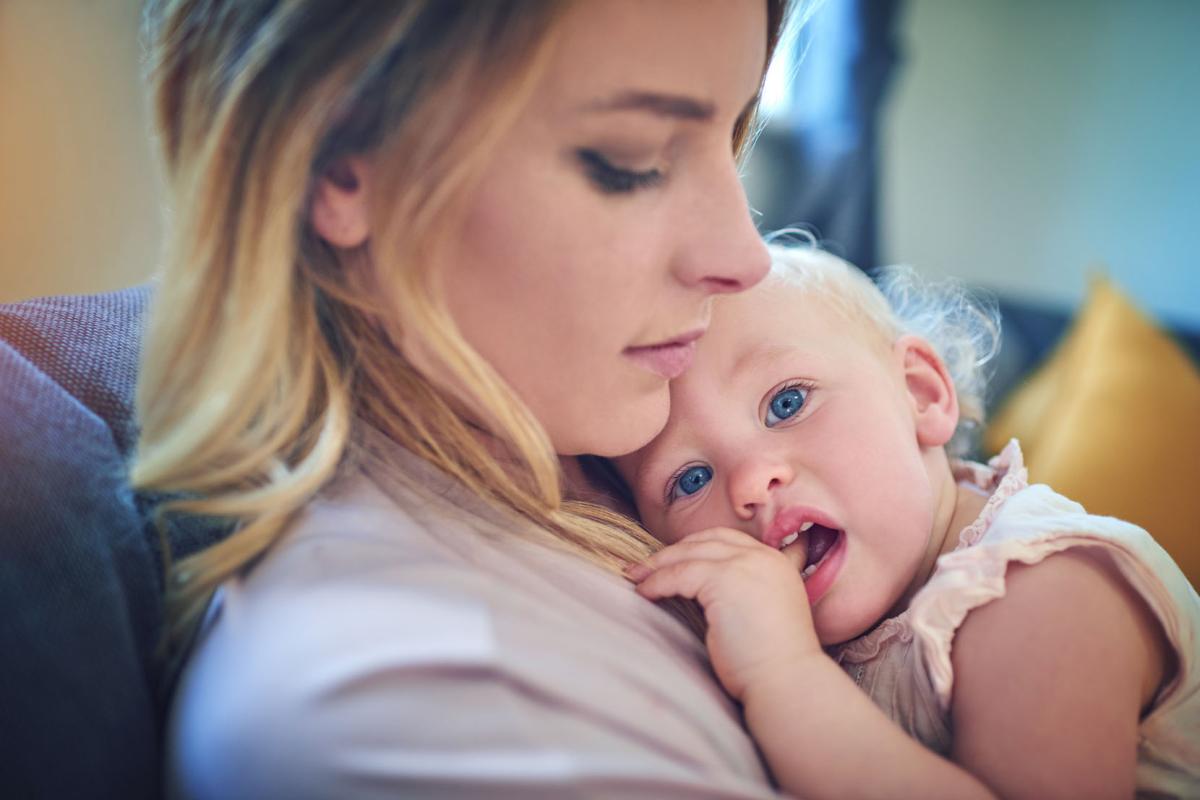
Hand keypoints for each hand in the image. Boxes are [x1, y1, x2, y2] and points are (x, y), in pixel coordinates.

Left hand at [626, 527, 821, 700]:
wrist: (787, 682)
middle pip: (707, 540)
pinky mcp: (725, 580)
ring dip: (658, 565)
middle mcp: (763, 557)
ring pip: (689, 554)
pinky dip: (657, 583)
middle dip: (673, 551)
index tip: (672, 559)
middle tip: (645, 566)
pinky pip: (679, 574)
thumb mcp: (762, 612)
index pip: (728, 540)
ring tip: (637, 577)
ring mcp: (745, 565)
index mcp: (776, 562)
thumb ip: (744, 591)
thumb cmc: (771, 661)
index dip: (696, 547)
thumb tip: (704, 592)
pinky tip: (645, 593)